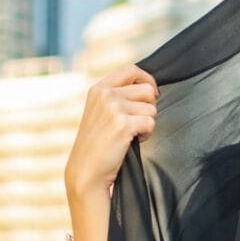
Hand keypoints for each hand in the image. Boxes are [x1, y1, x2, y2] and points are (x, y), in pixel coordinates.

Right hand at [65, 65, 158, 197]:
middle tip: (138, 122)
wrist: (87, 171)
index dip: (147, 79)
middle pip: (147, 90)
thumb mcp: (100, 112)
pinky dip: (147, 135)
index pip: (131, 70)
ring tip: (131, 134)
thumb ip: (117, 96)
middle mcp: (105, 94)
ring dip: (147, 123)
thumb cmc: (97, 144)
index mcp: (98, 88)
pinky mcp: (122, 124)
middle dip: (149, 107)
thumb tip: (149, 88)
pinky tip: (132, 141)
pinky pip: (150, 123)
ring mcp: (113, 108)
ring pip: (151, 108)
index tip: (153, 94)